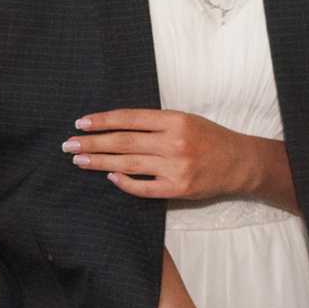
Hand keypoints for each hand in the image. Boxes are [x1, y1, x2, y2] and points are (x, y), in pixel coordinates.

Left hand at [64, 108, 268, 200]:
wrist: (240, 163)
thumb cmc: (210, 138)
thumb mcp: (185, 120)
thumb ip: (155, 123)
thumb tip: (116, 125)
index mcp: (174, 120)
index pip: (129, 119)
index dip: (102, 121)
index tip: (81, 123)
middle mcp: (174, 142)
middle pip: (123, 142)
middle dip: (92, 143)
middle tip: (68, 144)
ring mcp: (176, 167)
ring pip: (128, 164)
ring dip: (99, 162)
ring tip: (79, 159)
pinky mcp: (178, 188)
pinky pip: (143, 187)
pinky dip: (125, 183)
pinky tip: (110, 177)